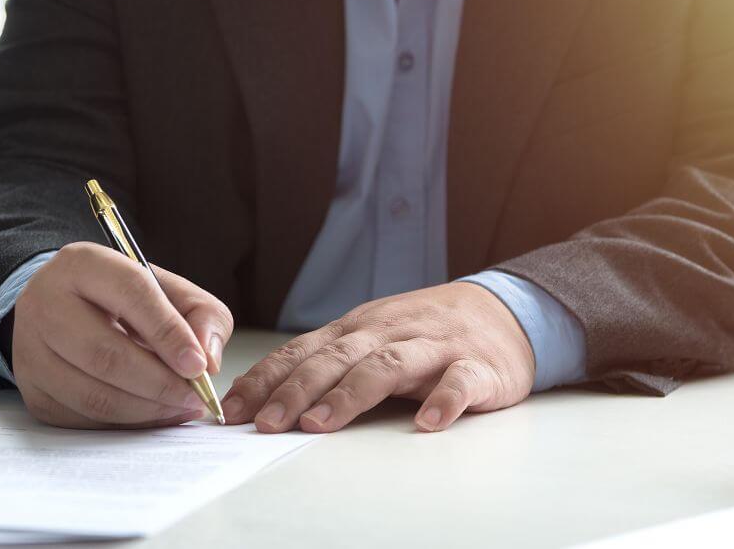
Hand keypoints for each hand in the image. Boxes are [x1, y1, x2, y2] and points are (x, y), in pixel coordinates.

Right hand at [12, 242, 233, 428]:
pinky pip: (82, 419)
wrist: (64, 309)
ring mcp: (31, 349)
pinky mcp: (31, 390)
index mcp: (83, 263)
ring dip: (146, 410)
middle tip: (195, 397)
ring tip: (180, 408)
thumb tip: (208, 360)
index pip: (130, 293)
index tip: (198, 366)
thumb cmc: (123, 300)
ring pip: (92, 395)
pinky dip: (124, 424)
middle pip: (105, 354)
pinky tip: (151, 415)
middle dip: (160, 383)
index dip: (168, 333)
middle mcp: (46, 302)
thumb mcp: (168, 289)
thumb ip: (201, 314)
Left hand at [222, 282, 534, 432]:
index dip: (265, 380)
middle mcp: (388, 333)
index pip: (302, 352)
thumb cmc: (422, 332)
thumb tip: (264, 397)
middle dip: (297, 390)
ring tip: (321, 424)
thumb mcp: (370, 338)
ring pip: (387, 367)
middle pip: (336, 359)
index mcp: (357, 330)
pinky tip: (428, 423)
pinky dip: (444, 400)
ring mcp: (432, 347)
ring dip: (351, 395)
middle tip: (266, 423)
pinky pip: (459, 381)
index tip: (232, 410)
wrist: (501, 310)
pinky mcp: (476, 365)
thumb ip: (327, 363)